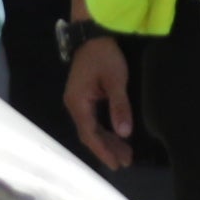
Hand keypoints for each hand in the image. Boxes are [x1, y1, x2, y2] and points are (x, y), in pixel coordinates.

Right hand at [66, 28, 136, 170]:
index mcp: (78, 103)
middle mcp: (74, 105)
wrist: (93, 35)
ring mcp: (77, 101)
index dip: (103, 151)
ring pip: (91, 128)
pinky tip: (116, 136)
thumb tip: (124, 133)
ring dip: (106, 141)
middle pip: (89, 134)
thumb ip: (119, 107)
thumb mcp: (115, 80)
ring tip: (124, 153)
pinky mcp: (83, 97)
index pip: (90, 134)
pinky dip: (104, 131)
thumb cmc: (104, 56)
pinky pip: (92, 120)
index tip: (117, 164)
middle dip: (106, 149)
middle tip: (125, 162)